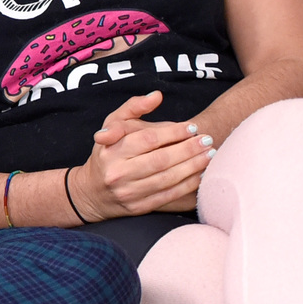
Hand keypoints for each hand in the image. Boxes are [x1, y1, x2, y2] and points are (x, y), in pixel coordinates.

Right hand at [72, 92, 214, 219]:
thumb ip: (133, 107)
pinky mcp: (139, 207)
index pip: (147, 139)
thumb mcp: (111, 126)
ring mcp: (129, 193)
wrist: (92, 192)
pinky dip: (188, 185)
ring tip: (209, 155)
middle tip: (207, 140)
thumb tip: (157, 96)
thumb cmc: (106, 154)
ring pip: (167, 179)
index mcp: (111, 151)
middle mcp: (118, 173)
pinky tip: (201, 174)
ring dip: (193, 166)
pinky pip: (169, 195)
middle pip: (160, 160)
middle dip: (188, 149)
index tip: (192, 127)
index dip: (173, 132)